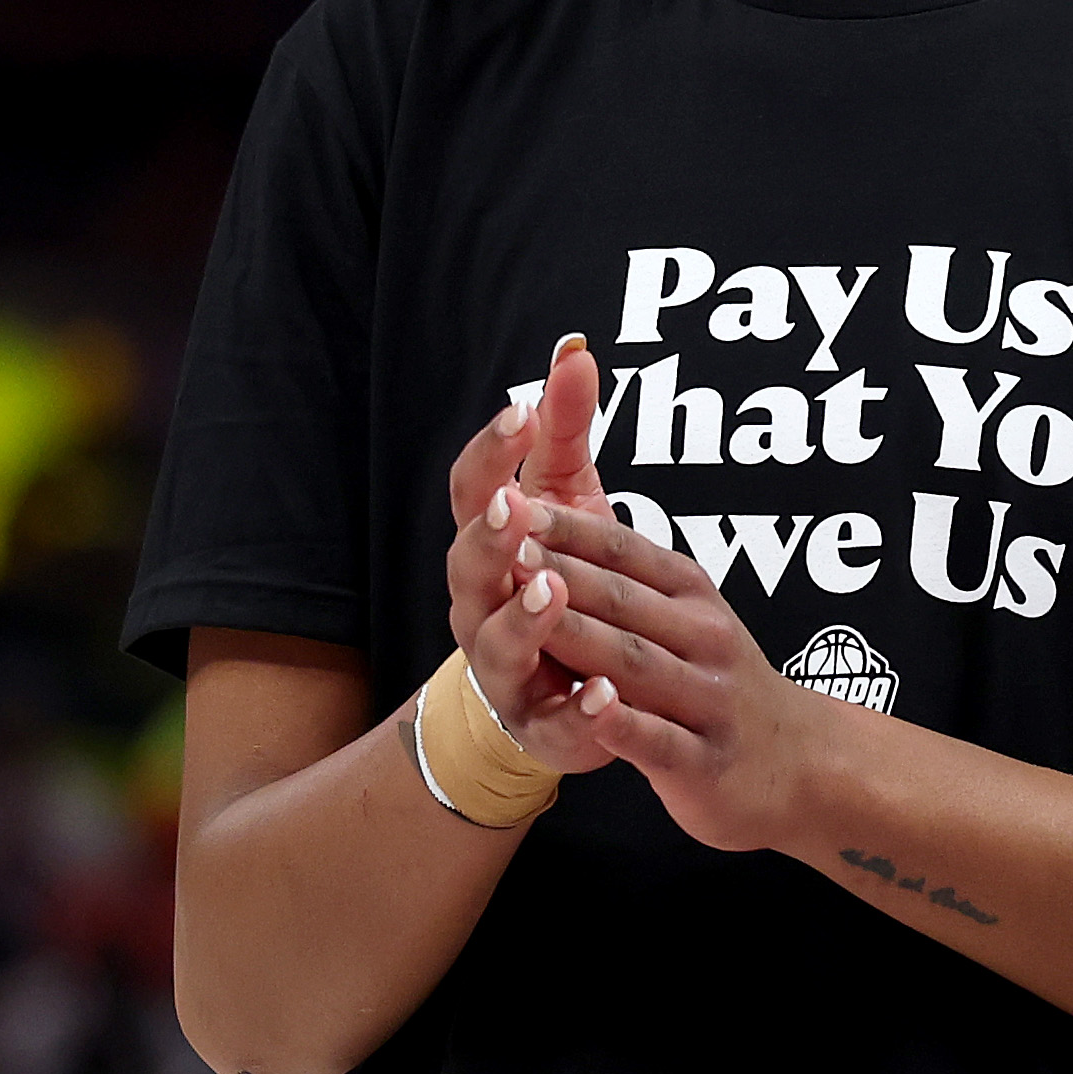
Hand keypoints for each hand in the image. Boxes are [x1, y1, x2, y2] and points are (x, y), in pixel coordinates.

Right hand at [440, 337, 624, 771]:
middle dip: (489, 536)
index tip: (522, 411)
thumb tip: (574, 351)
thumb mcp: (569, 501)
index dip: (492, 451)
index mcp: (488, 547)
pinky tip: (603, 693)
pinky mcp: (545, 722)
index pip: (473, 491)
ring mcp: (506, 667)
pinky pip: (556, 719)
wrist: (562, 692)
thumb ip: (566, 433)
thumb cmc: (562, 579)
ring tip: (549, 589)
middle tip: (514, 507)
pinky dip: (580, 706)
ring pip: (497, 644)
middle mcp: (480, 606)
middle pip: (469, 566)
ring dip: (523, 616)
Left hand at [511, 498, 840, 854]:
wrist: (800, 760)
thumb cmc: (719, 685)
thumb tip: (551, 529)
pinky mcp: (704, 760)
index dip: (569, 529)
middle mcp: (706, 638)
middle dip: (559, 574)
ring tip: (527, 611)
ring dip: (580, 634)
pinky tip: (590, 704)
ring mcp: (708, 699)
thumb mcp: (690, 619)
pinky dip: (622, 720)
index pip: (625, 552)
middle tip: (500, 549)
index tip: (512, 503)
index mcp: (693, 598)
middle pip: (623, 600)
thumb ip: (630, 583)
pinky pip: (657, 737)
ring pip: (635, 662)